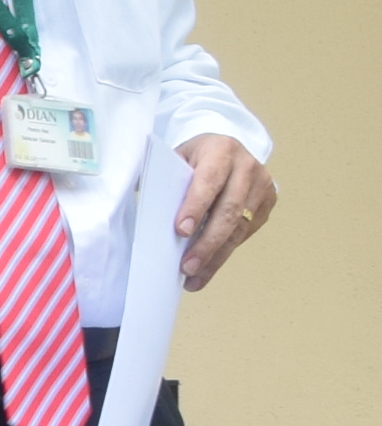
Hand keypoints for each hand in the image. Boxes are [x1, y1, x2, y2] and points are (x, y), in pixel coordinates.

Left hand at [176, 135, 276, 290]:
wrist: (226, 148)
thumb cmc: (193, 159)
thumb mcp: (177, 160)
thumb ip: (170, 184)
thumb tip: (157, 222)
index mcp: (221, 151)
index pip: (209, 181)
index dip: (195, 207)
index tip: (180, 232)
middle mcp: (246, 166)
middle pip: (229, 211)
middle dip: (206, 243)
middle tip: (186, 267)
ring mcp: (261, 185)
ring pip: (239, 227)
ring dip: (215, 256)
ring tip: (194, 278)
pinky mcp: (268, 201)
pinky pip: (246, 232)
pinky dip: (225, 252)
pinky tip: (208, 268)